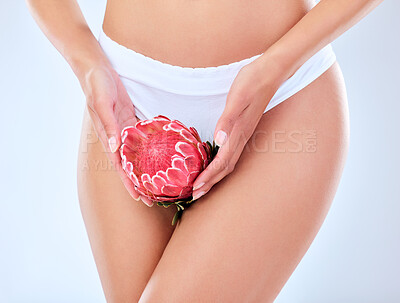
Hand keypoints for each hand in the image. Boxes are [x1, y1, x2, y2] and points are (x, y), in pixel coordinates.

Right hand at [82, 64, 153, 206]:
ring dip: (145, 169)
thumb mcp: (102, 104)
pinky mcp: (130, 120)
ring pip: (137, 155)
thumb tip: (114, 148)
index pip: (120, 166)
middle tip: (153, 199)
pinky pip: (142, 138)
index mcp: (108, 137)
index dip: (129, 182)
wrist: (97, 69)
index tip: (138, 197)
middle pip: (130, 165)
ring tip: (156, 183)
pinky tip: (158, 156)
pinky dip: (149, 149)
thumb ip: (108, 125)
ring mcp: (124, 129)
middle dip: (139, 183)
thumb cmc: (97, 85)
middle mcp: (117, 137)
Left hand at [192, 57, 283, 199]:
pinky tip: (216, 163)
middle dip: (210, 182)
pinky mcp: (244, 128)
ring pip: (229, 161)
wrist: (271, 71)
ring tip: (204, 185)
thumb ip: (228, 120)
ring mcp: (244, 133)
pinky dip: (221, 163)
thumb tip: (219, 140)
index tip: (196, 189)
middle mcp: (242, 136)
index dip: (209, 176)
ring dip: (216, 175)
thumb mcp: (238, 98)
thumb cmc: (252, 81)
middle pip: (225, 167)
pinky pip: (231, 152)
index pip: (221, 161)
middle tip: (195, 196)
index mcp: (238, 131)